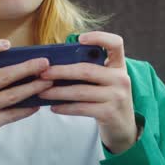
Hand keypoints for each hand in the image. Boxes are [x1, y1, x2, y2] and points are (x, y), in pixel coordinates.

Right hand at [0, 40, 54, 159]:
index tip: (8, 44)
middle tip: (45, 63)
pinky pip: (12, 114)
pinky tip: (38, 104)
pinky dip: (27, 108)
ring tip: (48, 82)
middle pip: (1, 75)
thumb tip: (17, 69)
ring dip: (32, 87)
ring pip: (11, 94)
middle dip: (26, 68)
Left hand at [40, 32, 139, 153]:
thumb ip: (91, 70)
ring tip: (41, 91)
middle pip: (87, 70)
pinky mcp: (109, 113)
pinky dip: (65, 107)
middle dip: (61, 71)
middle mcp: (121, 79)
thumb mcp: (106, 81)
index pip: (115, 44)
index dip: (99, 37)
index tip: (80, 39)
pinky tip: (53, 107)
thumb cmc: (107, 99)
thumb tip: (57, 64)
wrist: (123, 127)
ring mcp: (117, 97)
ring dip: (58, 92)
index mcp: (119, 66)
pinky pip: (82, 108)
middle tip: (43, 73)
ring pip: (81, 91)